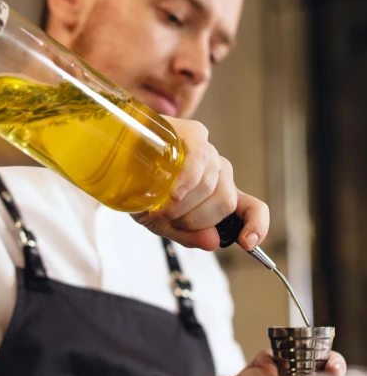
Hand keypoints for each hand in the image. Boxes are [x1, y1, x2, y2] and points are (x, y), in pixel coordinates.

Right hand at [132, 118, 268, 250]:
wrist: (118, 159)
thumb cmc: (142, 190)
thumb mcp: (162, 223)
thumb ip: (187, 235)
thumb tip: (213, 243)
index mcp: (220, 195)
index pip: (253, 209)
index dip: (257, 225)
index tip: (247, 242)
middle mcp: (220, 173)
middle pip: (227, 202)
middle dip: (196, 220)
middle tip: (167, 219)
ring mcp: (209, 152)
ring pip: (211, 186)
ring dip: (183, 206)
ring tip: (158, 206)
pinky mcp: (194, 133)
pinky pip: (200, 159)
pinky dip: (189, 180)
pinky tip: (175, 193)